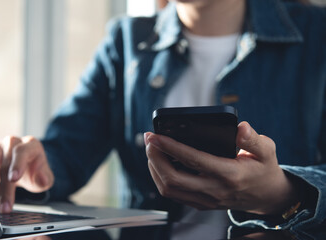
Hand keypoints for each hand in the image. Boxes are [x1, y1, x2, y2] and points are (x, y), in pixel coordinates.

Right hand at [0, 136, 53, 212]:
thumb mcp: (45, 178)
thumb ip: (45, 179)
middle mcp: (12, 143)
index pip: (22, 151)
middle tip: (5, 206)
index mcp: (30, 144)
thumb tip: (42, 180)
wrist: (25, 168)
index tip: (14, 179)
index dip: (17, 165)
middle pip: (4, 162)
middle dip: (3, 187)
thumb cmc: (35, 171)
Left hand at [145, 121, 298, 214]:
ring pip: (169, 189)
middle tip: (149, 139)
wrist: (267, 197)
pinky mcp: (200, 204)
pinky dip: (160, 178)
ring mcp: (206, 200)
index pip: (193, 160)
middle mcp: (214, 190)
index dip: (171, 147)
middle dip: (155, 157)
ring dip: (154, 168)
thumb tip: (240, 127)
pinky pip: (173, 194)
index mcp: (229, 174)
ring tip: (151, 149)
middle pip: (173, 178)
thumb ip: (253, 139)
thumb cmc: (263, 169)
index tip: (155, 135)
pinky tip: (158, 163)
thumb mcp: (267, 151)